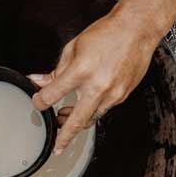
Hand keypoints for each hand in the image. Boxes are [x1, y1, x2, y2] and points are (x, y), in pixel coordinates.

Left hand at [31, 13, 157, 153]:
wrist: (137, 29)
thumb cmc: (107, 34)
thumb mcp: (74, 48)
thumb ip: (56, 70)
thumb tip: (40, 81)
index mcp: (81, 71)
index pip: (53, 95)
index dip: (40, 101)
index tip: (38, 102)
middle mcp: (98, 86)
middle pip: (76, 121)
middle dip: (64, 137)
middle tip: (57, 147)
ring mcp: (112, 93)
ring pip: (91, 118)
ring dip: (77, 123)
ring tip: (65, 119)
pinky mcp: (122, 95)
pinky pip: (103, 109)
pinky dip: (92, 109)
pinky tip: (86, 103)